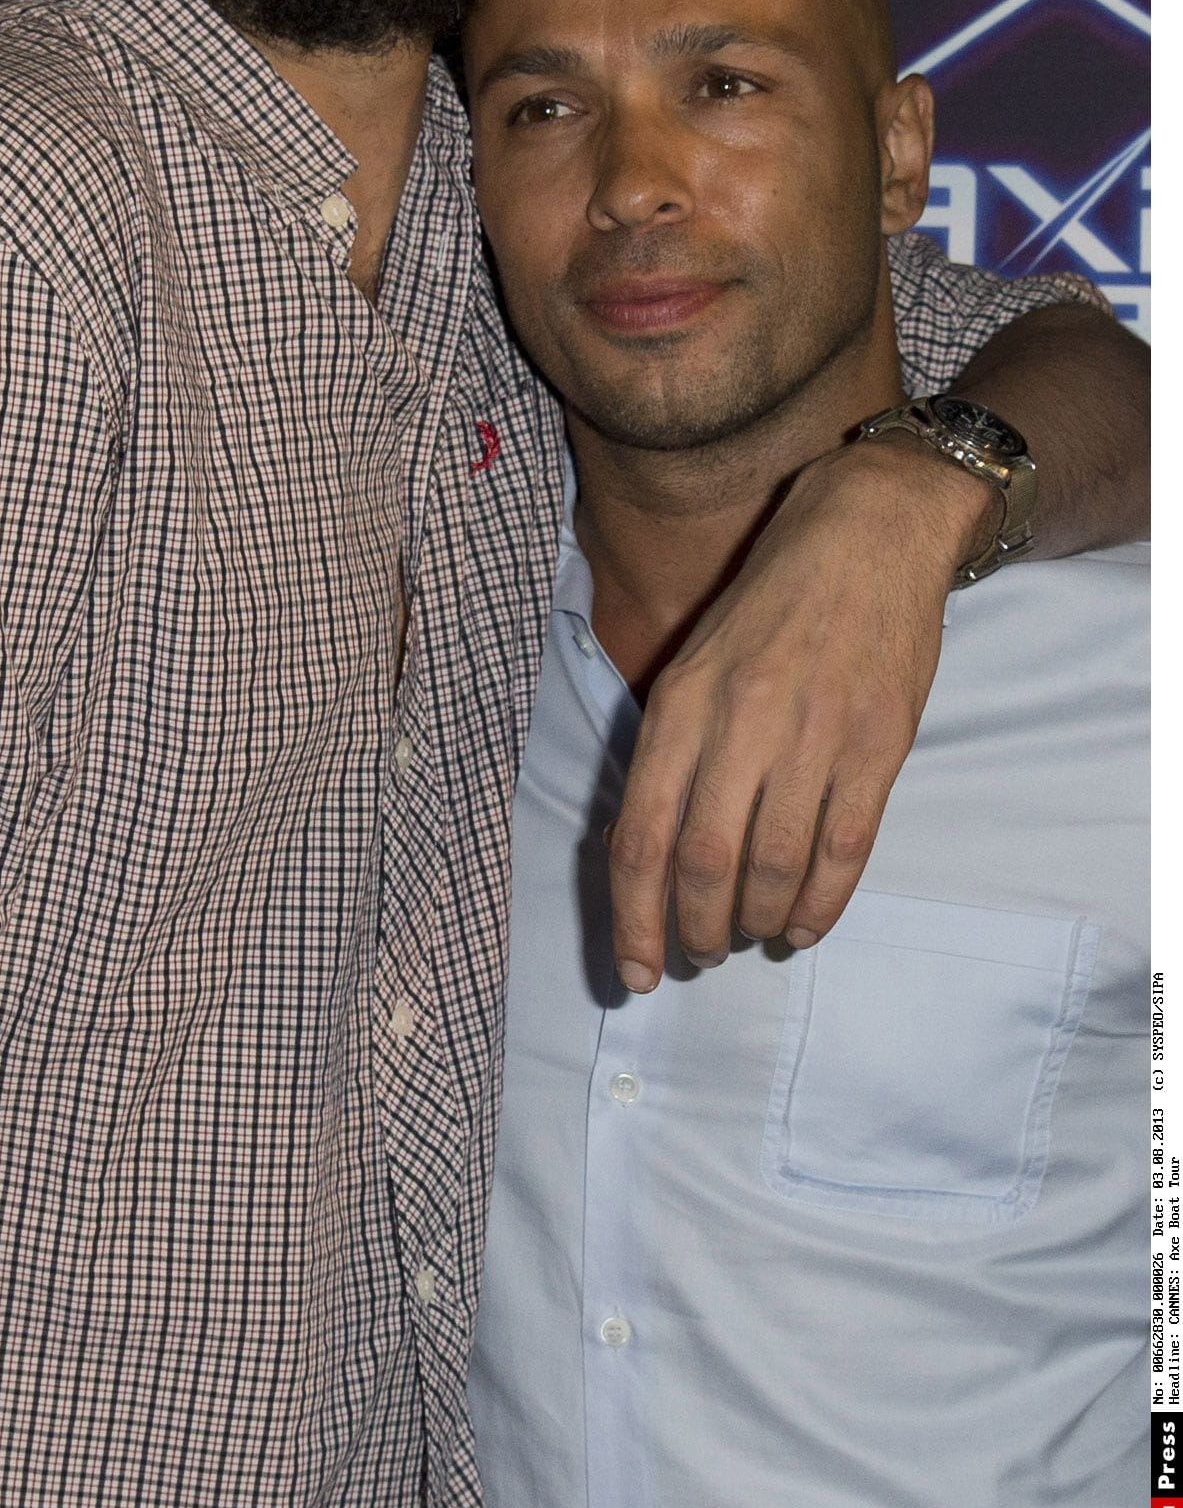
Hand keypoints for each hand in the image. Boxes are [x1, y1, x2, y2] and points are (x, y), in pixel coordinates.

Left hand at [607, 435, 992, 990]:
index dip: (632, 918)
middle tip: (699, 954)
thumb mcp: (696, 661)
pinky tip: (804, 924)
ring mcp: (812, 735)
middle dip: (694, 930)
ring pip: (771, 867)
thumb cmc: (771, 603)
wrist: (866, 536)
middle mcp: (739, 722)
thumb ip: (673, 748)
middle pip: (701, 863)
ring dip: (755, 920)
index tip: (637, 971)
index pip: (639, 835)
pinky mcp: (875, 746)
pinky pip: (842, 851)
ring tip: (751, 935)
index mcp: (680, 703)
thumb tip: (646, 850)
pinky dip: (820, 904)